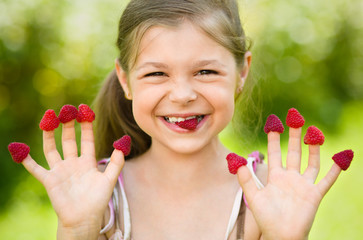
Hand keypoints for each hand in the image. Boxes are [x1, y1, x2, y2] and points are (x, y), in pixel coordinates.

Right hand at [21, 119, 124, 238]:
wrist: (84, 219)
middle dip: (68, 126)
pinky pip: (35, 169)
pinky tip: (21, 150)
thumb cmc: (98, 200)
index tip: (85, 111)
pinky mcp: (49, 180)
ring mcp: (60, 171)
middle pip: (69, 140)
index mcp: (87, 162)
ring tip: (48, 119)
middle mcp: (73, 163)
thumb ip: (116, 162)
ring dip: (49, 135)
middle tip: (67, 110)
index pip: (86, 140)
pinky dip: (27, 161)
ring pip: (52, 149)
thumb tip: (121, 144)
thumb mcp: (109, 179)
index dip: (86, 126)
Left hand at [237, 127, 340, 239]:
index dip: (273, 138)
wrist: (281, 236)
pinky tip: (341, 157)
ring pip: (311, 161)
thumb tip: (237, 161)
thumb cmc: (266, 218)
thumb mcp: (253, 197)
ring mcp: (304, 184)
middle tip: (295, 118)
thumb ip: (246, 179)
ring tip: (313, 131)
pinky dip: (335, 169)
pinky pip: (327, 179)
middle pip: (293, 152)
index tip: (273, 123)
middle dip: (294, 136)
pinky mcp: (315, 194)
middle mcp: (290, 177)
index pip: (274, 152)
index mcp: (275, 177)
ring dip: (313, 147)